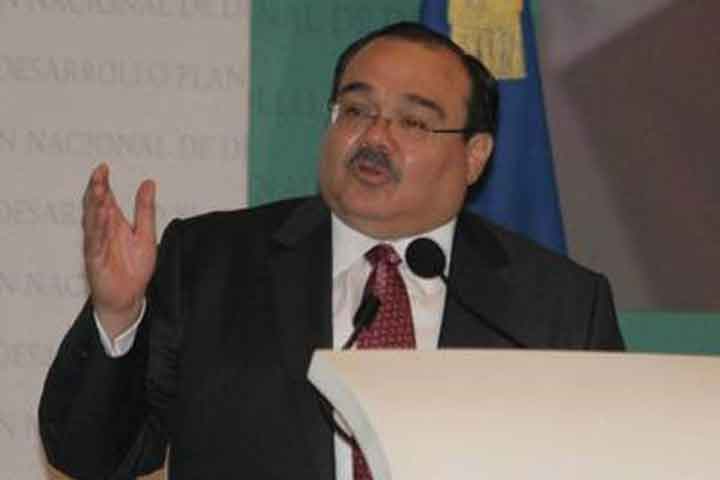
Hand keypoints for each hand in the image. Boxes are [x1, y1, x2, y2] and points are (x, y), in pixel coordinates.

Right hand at [82, 164, 156, 338]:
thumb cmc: (134, 268)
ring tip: (100, 192)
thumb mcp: (146, 234)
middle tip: (99, 175)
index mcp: (114, 224)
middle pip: (95, 207)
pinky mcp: (96, 261)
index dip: (103, 183)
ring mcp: (97, 246)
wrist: (129, 296)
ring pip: (93, 223)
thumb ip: (145, 210)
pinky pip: (96, 244)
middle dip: (96, 191)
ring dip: (95, 208)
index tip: (103, 168)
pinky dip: (98, 232)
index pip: (106, 199)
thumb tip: (148, 183)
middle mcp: (103, 232)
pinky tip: (101, 219)